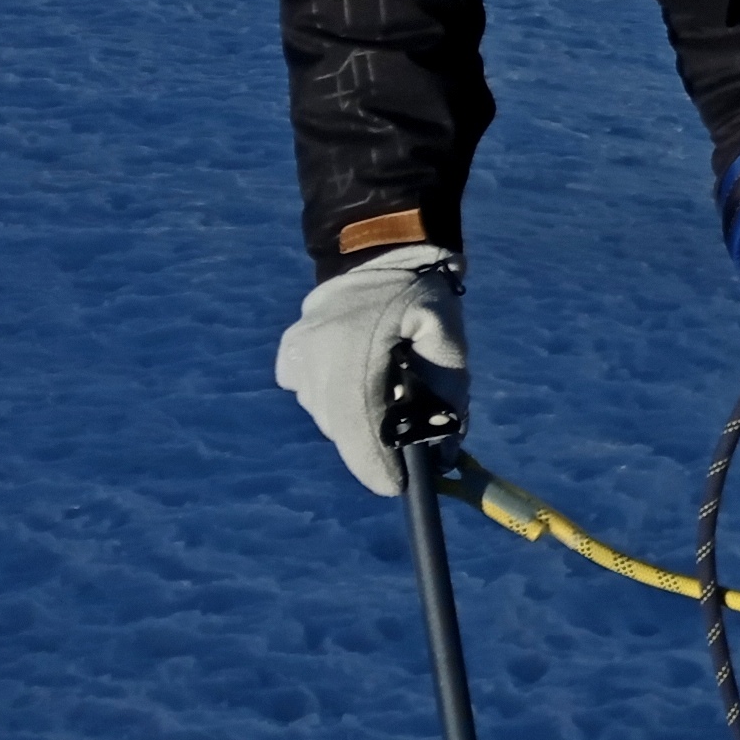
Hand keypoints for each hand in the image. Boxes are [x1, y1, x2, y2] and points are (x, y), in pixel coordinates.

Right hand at [275, 248, 467, 496]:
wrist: (380, 253)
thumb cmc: (422, 297)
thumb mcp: (448, 337)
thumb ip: (450, 394)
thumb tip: (444, 452)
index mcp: (354, 352)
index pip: (359, 427)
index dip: (376, 464)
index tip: (395, 486)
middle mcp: (315, 359)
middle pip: (341, 428)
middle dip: (372, 445)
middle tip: (400, 450)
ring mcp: (297, 356)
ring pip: (325, 413)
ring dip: (354, 418)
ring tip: (383, 397)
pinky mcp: (289, 354)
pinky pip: (310, 392)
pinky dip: (333, 395)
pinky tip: (355, 373)